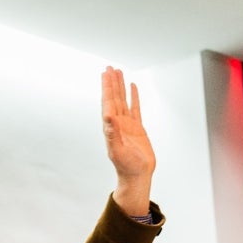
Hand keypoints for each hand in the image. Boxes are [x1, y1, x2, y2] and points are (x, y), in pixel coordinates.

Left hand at [101, 66, 154, 216]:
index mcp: (111, 127)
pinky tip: (132, 87)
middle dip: (111, 83)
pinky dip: (133, 96)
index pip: (108, 102)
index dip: (106, 88)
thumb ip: (112, 133)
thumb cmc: (126, 166)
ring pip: (123, 100)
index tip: (105, 74)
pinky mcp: (137, 128)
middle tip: (109, 67)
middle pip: (113, 98)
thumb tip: (107, 116)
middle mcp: (117, 123)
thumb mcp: (118, 150)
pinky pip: (135, 107)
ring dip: (120, 87)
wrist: (137, 175)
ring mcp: (127, 125)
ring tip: (118, 72)